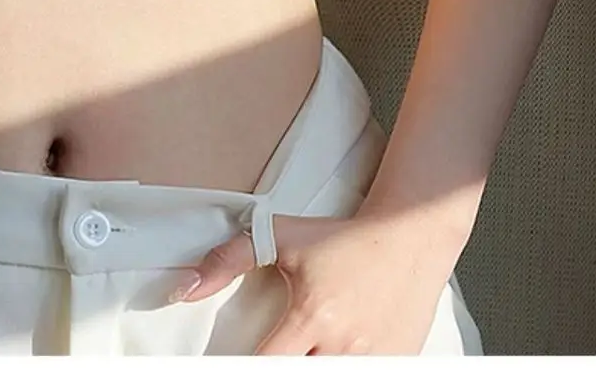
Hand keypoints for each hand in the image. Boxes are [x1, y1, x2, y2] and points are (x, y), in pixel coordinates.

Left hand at [170, 211, 460, 354]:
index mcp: (312, 316)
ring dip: (314, 364)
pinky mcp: (400, 358)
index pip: (264, 365)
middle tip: (282, 349)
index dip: (244, 367)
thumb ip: (227, 260)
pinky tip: (337, 350)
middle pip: (298, 376)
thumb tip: (184, 289)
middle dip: (286, 365)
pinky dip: (347, 363)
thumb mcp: (280, 237)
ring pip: (329, 376)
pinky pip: (367, 374)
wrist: (411, 233)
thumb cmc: (346, 237)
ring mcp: (376, 356)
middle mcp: (344, 343)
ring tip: (308, 347)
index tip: (235, 360)